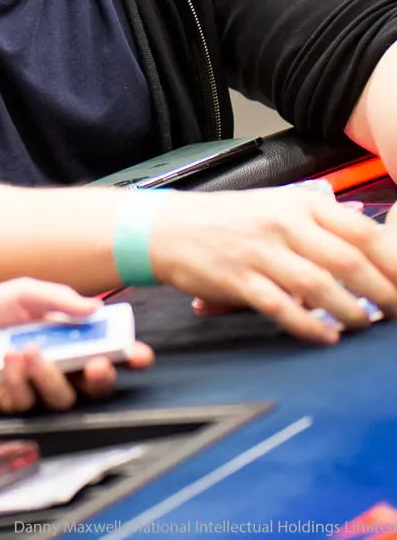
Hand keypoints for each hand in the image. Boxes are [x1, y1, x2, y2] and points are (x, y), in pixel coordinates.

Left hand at [0, 278, 153, 413]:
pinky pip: (29, 401)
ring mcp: (38, 388)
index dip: (129, 355)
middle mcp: (60, 366)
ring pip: (64, 398)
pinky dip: (20, 379)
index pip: (108, 349)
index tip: (141, 354)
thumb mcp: (23, 292)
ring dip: (51, 374)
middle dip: (103, 377)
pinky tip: (6, 360)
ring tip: (30, 350)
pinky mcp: (15, 405)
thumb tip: (95, 307)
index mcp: (69, 337)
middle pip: (96, 386)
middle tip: (98, 364)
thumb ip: (58, 299)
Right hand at [150, 188, 396, 342]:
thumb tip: (364, 236)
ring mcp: (261, 252)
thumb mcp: (276, 205)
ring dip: (350, 311)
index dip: (392, 260)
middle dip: (381, 291)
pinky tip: (326, 337)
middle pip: (348, 260)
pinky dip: (309, 326)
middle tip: (396, 310)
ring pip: (319, 286)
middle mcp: (283, 224)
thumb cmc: (226, 219)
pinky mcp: (239, 279)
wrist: (168, 227)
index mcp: (299, 204)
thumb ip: (318, 220)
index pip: (360, 231)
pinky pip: (282, 307)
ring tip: (366, 325)